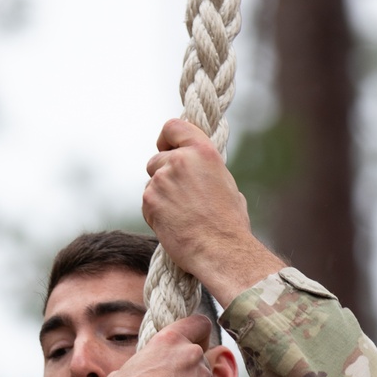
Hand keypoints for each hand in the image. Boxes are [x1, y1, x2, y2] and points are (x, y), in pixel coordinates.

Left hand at [144, 119, 282, 304]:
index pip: (173, 127)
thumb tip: (196, 170)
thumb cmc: (229, 223)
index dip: (166, 139)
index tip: (166, 148)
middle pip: (156, 159)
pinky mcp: (149, 200)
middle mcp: (180, 160)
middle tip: (179, 195)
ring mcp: (161, 180)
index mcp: (203, 151)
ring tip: (182, 214)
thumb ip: (205, 169)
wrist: (220, 250)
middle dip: (163, 174)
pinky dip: (156, 212)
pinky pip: (147, 202)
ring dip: (160, 195)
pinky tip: (174, 225)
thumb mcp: (226, 183)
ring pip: (151, 183)